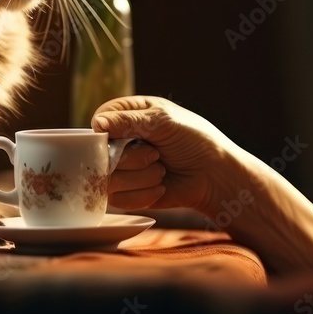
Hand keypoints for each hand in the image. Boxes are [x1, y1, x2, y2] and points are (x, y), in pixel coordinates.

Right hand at [93, 96, 240, 212]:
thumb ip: (128, 121)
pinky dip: (142, 195)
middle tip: (156, 155)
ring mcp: (124, 167)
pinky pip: (118, 199)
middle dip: (131, 158)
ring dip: (139, 177)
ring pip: (108, 178)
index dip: (107, 132)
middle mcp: (122, 140)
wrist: (215, 177)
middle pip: (100, 153)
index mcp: (129, 114)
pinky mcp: (128, 192)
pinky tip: (160, 188)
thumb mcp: (164, 122)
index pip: (99, 120)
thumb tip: (97, 123)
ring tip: (161, 171)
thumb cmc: (195, 141)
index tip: (127, 138)